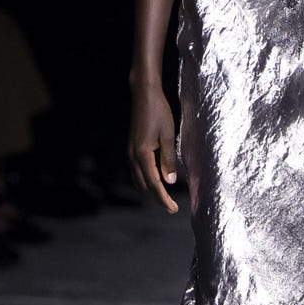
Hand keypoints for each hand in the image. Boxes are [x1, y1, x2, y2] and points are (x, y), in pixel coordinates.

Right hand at [129, 82, 179, 213]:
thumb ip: (168, 159)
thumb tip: (170, 182)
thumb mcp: (168, 136)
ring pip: (138, 181)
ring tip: (164, 199)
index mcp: (142, 154)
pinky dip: (146, 182)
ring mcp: (130, 153)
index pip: (153, 184)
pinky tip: (156, 182)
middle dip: (157, 199)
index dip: (163, 199)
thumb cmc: (159, 112)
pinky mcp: (132, 149)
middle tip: (171, 208)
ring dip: (150, 192)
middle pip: (143, 186)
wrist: (144, 95)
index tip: (173, 209)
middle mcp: (133, 156)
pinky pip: (137, 172)